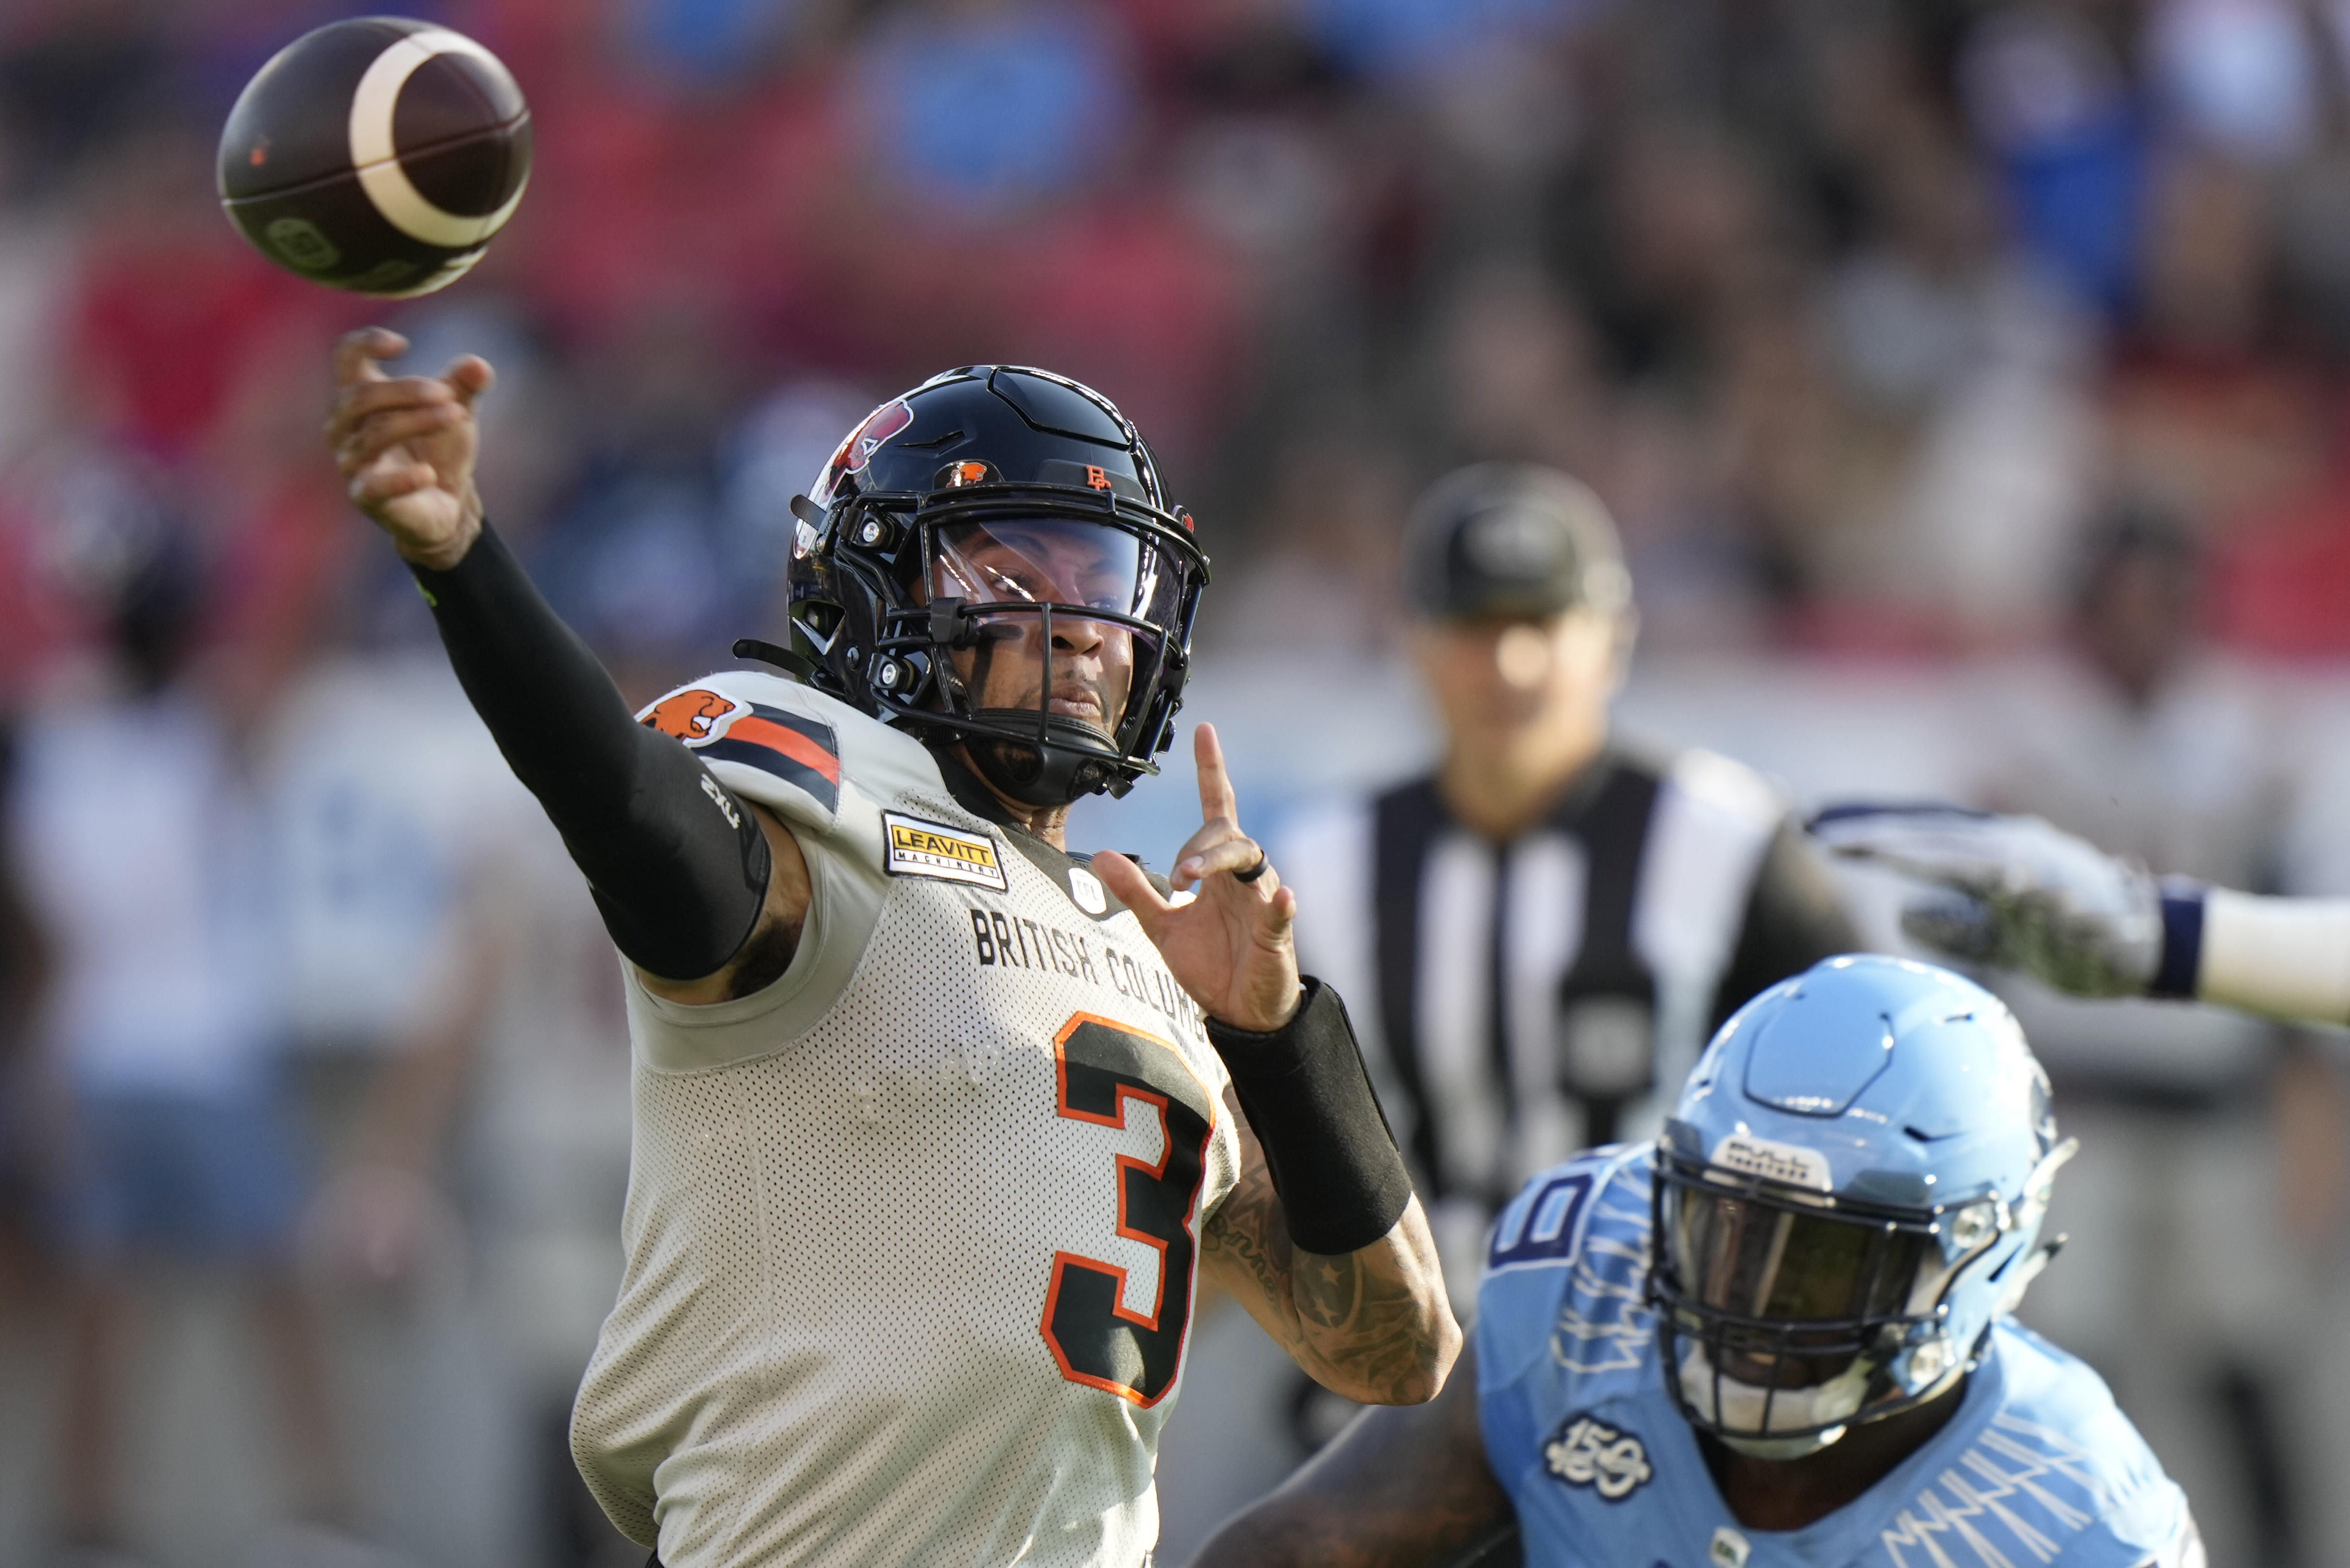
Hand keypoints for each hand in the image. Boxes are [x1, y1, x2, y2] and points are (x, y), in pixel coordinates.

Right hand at [325, 327, 492, 570]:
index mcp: (361, 397)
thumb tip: (477, 366)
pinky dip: (402, 480)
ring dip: (417, 422)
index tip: (403, 345)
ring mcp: (352, 463)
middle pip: (359, 397)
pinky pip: (374, 486)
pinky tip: (429, 473)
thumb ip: (465, 386)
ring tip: (456, 416)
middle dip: (406, 391)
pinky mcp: (366, 497)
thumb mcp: (457, 412)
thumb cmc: (439, 449)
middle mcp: (345, 428)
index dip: (365, 343)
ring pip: (373, 436)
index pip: (345, 358)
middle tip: (448, 394)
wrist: (446, 504)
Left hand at [1093, 724, 1301, 1030]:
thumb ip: (1136, 891)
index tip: (1204, 730)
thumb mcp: (1162, 927)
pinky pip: (1281, 911)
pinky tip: (1280, 898)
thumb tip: (1101, 855)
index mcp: (1218, 870)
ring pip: (1252, 861)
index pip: (1217, 808)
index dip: (1211, 769)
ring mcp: (1263, 902)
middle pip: (1228, 834)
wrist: (1237, 1012)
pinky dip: (1280, 903)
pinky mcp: (1277, 933)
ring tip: (1189, 878)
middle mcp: (1243, 877)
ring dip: (1219, 862)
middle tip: (1174, 876)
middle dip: (1199, 845)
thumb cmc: (1209, 965)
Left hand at [1808, 803, 2161, 996]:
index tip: (1813, 828)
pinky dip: (2025, 888)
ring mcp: (2049, 873)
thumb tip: (1903, 915)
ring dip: (1922, 848)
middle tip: (1815, 831)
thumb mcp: (1996, 935)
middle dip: (1874, 835)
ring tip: (1867, 845)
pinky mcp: (2081, 904)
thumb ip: (1952, 924)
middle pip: (1933, 839)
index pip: (1920, 836)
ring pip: (1977, 857)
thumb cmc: (2066, 940)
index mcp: (1993, 855)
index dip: (1869, 830)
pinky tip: (2006, 882)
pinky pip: (2047, 894)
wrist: (2147, 949)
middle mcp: (2017, 850)